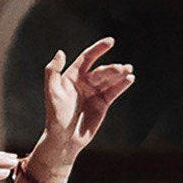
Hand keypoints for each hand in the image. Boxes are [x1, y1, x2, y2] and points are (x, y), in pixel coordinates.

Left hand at [32, 38, 134, 177]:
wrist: (63, 140)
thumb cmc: (55, 118)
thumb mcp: (52, 94)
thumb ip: (53, 72)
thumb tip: (60, 52)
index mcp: (72, 77)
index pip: (87, 58)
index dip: (98, 49)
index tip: (110, 42)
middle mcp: (84, 82)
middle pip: (101, 71)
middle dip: (111, 69)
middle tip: (120, 69)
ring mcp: (94, 92)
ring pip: (110, 79)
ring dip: (120, 74)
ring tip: (128, 70)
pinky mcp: (103, 103)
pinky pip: (114, 91)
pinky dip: (122, 85)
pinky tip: (129, 79)